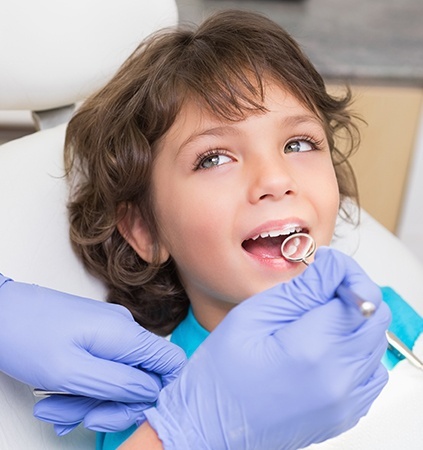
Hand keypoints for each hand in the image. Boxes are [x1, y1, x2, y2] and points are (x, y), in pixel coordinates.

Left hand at [0, 275, 185, 432]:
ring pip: (117, 379)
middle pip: (142, 379)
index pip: (172, 362)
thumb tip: (152, 392)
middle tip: (84, 418)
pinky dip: (82, 389)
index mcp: (126, 334)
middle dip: (113, 406)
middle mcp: (123, 331)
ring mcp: (109, 333)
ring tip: (55, 408)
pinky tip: (58, 398)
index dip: (162, 392)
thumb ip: (119, 384)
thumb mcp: (72, 372)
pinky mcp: (95, 337)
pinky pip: (101, 370)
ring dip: (89, 402)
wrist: (0, 311)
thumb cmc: (26, 335)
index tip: (134, 412)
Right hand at [141, 248, 390, 449]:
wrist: (211, 424)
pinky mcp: (345, 414)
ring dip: (354, 322)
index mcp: (312, 349)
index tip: (326, 269)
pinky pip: (370, 372)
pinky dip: (356, 351)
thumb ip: (301, 290)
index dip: (345, 274)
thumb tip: (332, 266)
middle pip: (375, 318)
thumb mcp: (253, 315)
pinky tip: (325, 347)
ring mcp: (345, 402)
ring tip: (317, 320)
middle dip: (352, 294)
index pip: (361, 296)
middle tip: (319, 290)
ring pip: (375, 343)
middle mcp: (338, 380)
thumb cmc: (221, 373)